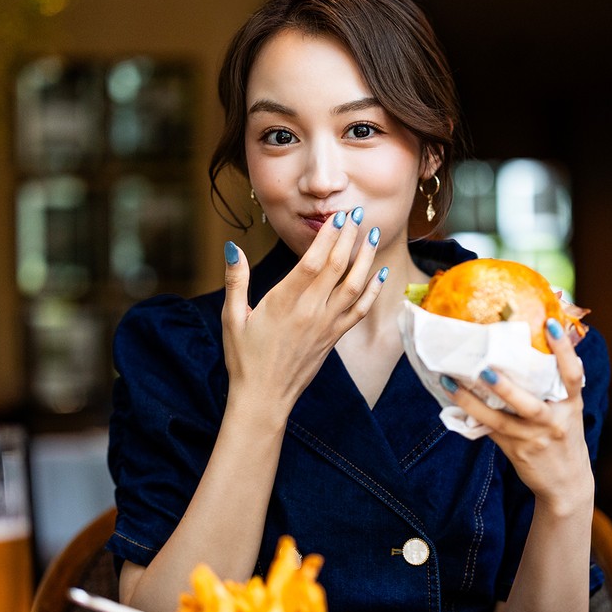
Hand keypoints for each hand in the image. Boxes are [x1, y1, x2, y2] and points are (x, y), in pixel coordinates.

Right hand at [221, 210, 384, 416]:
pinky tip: (378, 275)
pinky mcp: (333, 338)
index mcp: (283, 303)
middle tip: (357, 213)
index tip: (338, 216)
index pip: (313, 262)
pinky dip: (371, 292)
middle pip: (337, 267)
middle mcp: (309, 312)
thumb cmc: (244, 358)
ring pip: (353, 286)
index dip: (328, 237)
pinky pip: (358, 311)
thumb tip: (233, 247)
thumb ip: (236, 281)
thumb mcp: (232, 318)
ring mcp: (325, 326)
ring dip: (365, 259)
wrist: (264, 398)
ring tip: (373, 235)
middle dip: (349, 237)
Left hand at [441, 319, 592, 514]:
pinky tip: (452, 399)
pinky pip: (489, 429)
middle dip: (506, 388)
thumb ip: (552, 386)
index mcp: (570, 405)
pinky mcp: (515, 450)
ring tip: (451, 382)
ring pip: (499, 420)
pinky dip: (470, 414)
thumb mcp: (567, 411)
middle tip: (484, 370)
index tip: (551, 324)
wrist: (566, 483)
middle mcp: (553, 421)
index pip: (572, 374)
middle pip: (529, 404)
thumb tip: (526, 349)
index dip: (564, 349)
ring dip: (472, 402)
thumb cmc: (562, 437)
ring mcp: (532, 438)